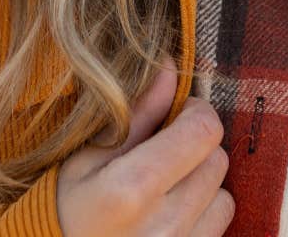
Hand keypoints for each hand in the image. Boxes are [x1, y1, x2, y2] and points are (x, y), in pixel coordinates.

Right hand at [55, 61, 233, 235]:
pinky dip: (202, 214)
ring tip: (164, 190)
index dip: (195, 112)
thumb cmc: (63, 208)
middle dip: (196, 147)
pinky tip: (170, 215)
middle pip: (217, 160)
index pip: (203, 131)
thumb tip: (169, 67)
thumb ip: (137, 114)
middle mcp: (163, 225)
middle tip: (163, 153)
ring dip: (201, 185)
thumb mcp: (86, 158)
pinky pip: (219, 225)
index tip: (177, 113)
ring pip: (224, 196)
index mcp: (131, 189)